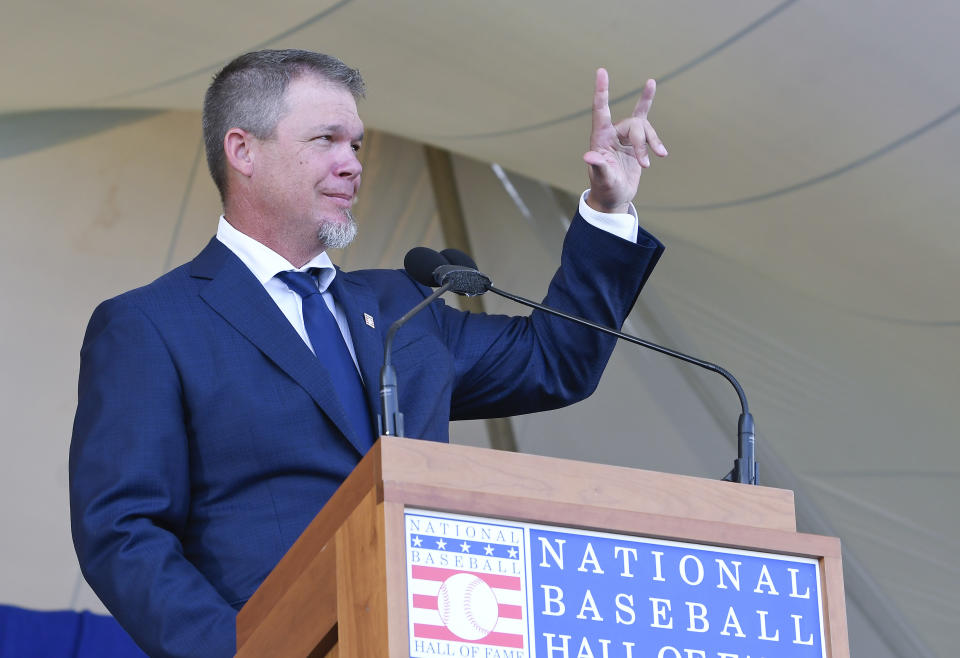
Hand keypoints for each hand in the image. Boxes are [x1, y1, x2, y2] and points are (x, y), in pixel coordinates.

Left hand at [583, 68, 666, 213]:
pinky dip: (656, 133)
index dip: (601, 90)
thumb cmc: (605, 188)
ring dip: (652, 143)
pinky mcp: (636, 142)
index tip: (601, 70)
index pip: (600, 110)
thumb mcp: (603, 179)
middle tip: (645, 165)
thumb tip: (588, 156)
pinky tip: (662, 147)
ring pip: (644, 128)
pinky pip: (646, 124)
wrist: (614, 197)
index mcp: (600, 139)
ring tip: (659, 158)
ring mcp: (625, 137)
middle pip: (633, 124)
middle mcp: (611, 134)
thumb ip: (598, 166)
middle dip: (642, 143)